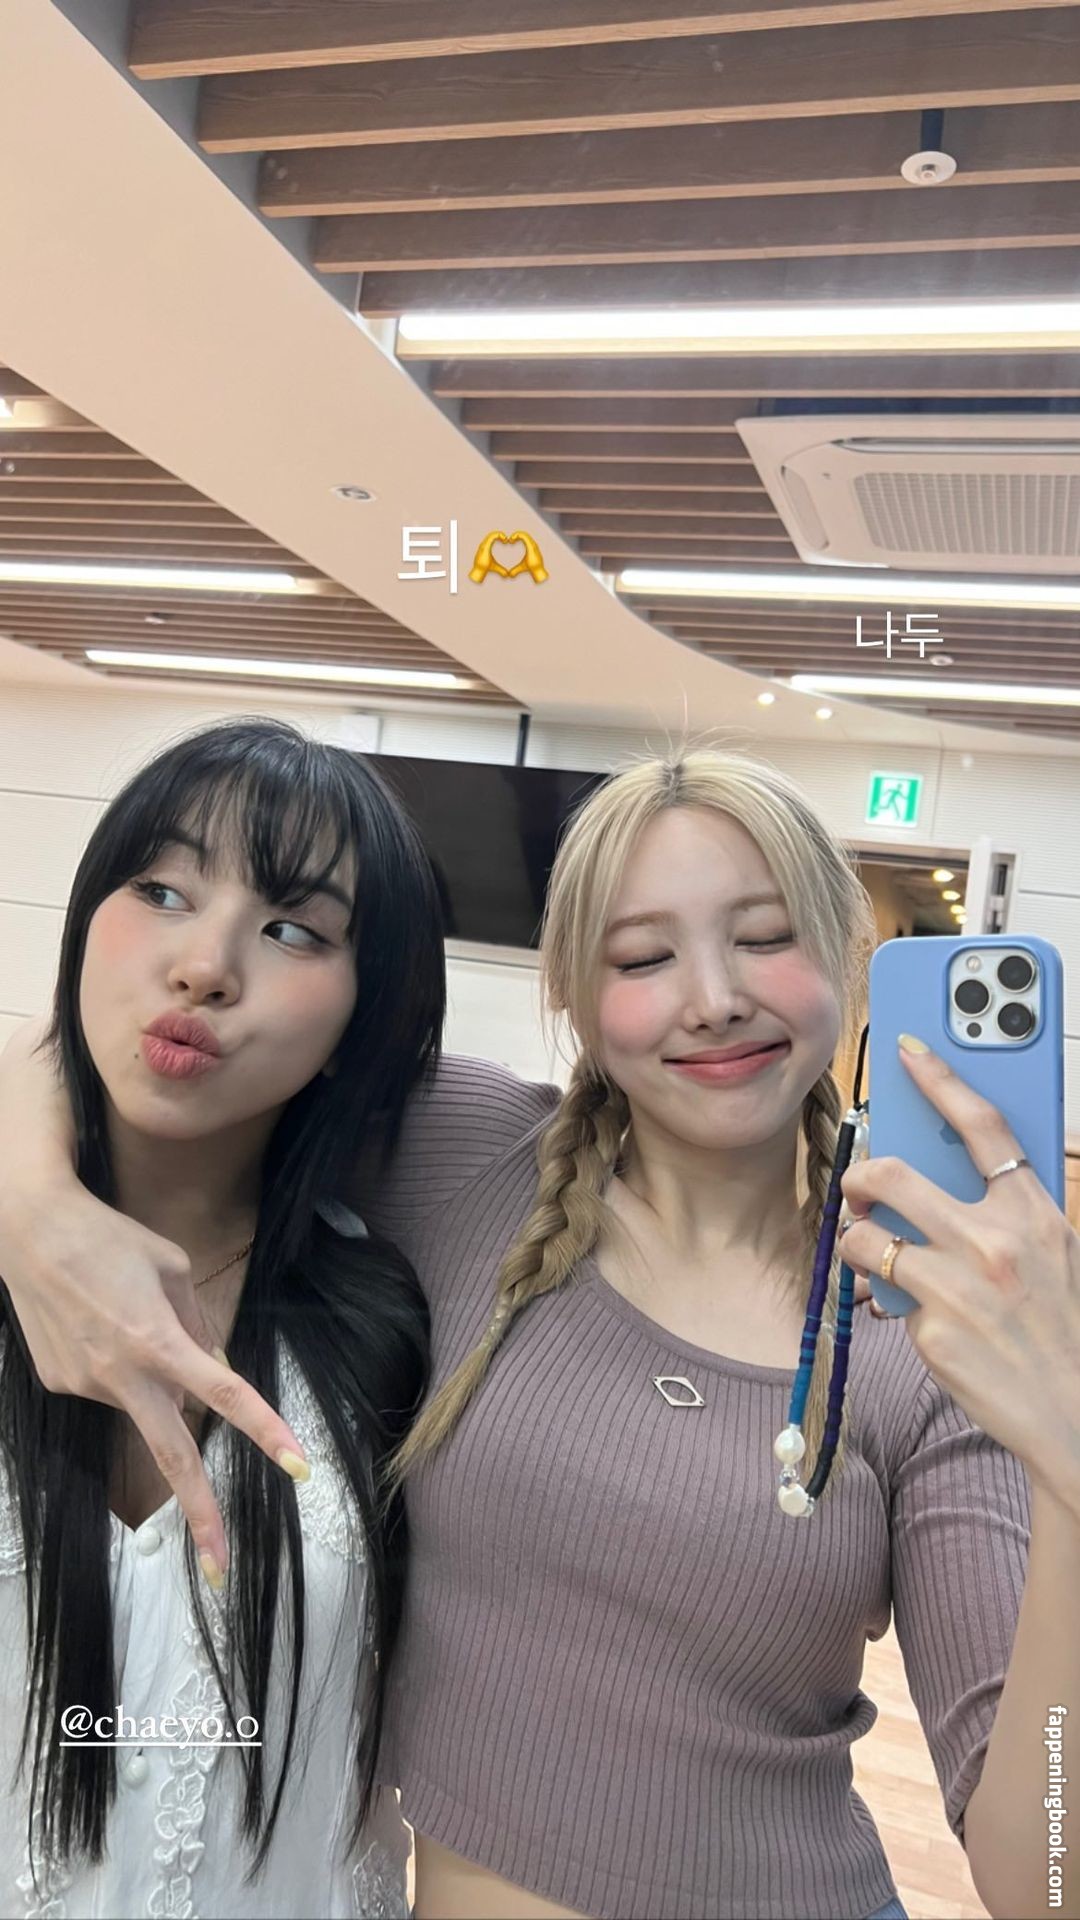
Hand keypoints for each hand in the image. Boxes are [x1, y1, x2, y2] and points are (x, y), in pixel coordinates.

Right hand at [0, 1022, 305, 1576]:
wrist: (28, 1231)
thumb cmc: (107, 1237)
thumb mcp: (171, 1265)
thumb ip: (197, 1322)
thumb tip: (211, 1365)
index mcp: (158, 1342)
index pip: (223, 1392)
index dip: (264, 1430)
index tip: (298, 1466)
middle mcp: (121, 1374)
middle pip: (171, 1454)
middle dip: (200, 1514)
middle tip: (222, 1569)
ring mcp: (85, 1384)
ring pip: (141, 1397)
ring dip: (148, 1372)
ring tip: (117, 1305)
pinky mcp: (60, 1384)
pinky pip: (109, 1384)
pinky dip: (116, 1363)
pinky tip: (92, 1320)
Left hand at [839, 1038, 1079, 1515]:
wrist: (1076, 1417)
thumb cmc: (1066, 1329)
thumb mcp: (1058, 1254)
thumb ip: (1011, 1210)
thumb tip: (953, 1171)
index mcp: (1035, 1213)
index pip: (983, 1125)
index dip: (941, 1079)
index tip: (907, 1050)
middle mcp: (995, 1243)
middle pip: (894, 1174)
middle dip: (860, 1175)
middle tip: (858, 1186)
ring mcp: (958, 1287)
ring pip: (866, 1236)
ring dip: (854, 1240)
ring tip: (866, 1248)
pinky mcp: (931, 1331)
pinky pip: (885, 1295)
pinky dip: (887, 1300)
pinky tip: (913, 1314)